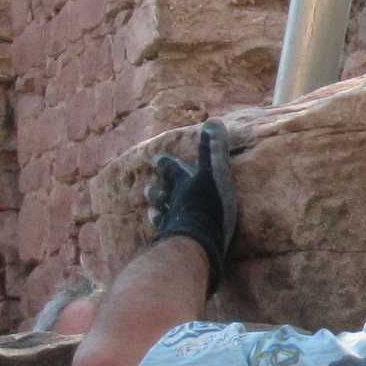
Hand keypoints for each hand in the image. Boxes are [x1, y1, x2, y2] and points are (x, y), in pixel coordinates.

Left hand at [149, 119, 238, 293]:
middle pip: (160, 193)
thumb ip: (214, 149)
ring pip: (159, 214)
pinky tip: (162, 238)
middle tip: (149, 187)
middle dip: (156, 189)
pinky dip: (163, 234)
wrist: (197, 243)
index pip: (172, 168)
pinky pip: (165, 237)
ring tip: (151, 212)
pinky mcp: (174, 245)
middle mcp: (173, 202)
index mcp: (184, 183)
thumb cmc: (208, 206)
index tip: (156, 158)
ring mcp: (172, 224)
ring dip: (156, 211)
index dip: (166, 163)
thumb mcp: (216, 173)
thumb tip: (213, 120)